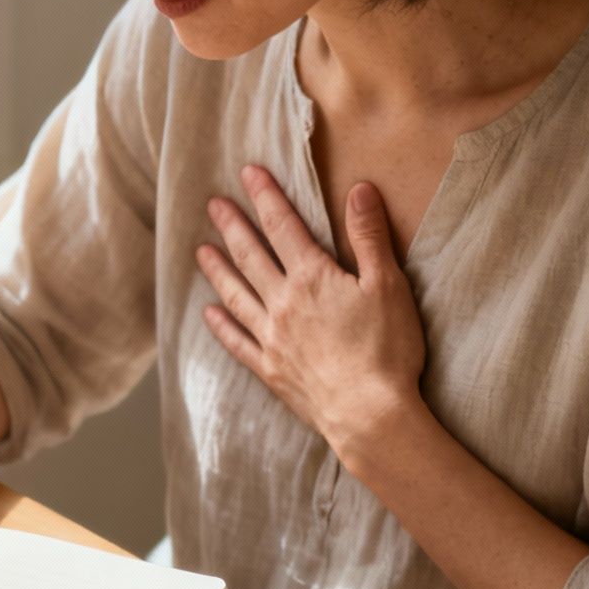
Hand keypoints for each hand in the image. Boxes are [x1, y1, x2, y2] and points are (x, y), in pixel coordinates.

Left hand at [195, 165, 427, 466]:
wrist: (369, 414)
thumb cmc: (387, 350)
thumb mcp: (388, 285)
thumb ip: (369, 236)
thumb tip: (359, 189)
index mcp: (312, 278)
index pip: (283, 227)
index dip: (265, 197)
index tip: (247, 173)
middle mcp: (283, 304)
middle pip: (251, 256)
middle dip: (232, 226)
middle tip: (213, 204)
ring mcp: (272, 339)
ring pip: (236, 295)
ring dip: (218, 270)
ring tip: (201, 250)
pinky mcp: (270, 370)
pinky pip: (237, 343)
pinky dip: (221, 326)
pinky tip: (208, 313)